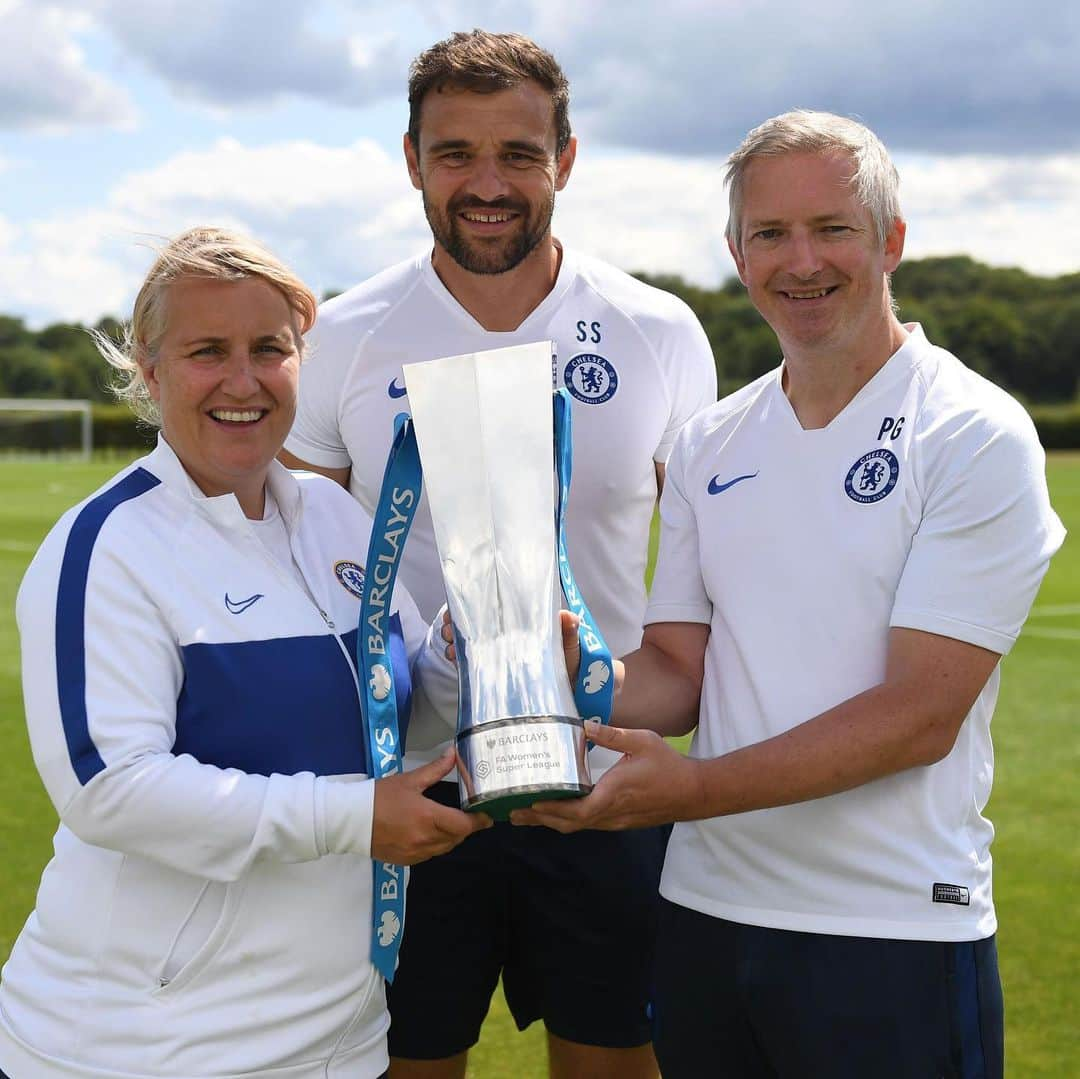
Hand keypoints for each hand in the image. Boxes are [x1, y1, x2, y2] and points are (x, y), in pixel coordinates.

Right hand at [372, 747, 490, 863]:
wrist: (349, 821)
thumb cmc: (379, 797)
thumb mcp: (409, 780)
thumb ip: (435, 769)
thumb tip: (453, 754)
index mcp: (427, 817)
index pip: (463, 825)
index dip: (478, 821)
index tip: (487, 815)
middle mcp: (424, 839)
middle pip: (457, 838)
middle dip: (465, 828)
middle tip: (469, 814)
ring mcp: (415, 853)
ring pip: (445, 848)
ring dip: (451, 836)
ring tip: (450, 822)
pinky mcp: (406, 860)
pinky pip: (430, 854)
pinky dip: (435, 844)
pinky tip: (430, 832)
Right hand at [441, 608, 581, 683]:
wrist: (559, 700)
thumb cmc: (566, 667)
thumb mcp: (570, 649)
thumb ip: (569, 633)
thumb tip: (569, 617)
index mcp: (521, 622)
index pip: (495, 603)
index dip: (476, 600)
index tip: (461, 604)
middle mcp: (503, 632)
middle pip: (474, 617)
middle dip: (457, 618)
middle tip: (449, 627)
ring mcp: (493, 649)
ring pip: (465, 635)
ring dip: (452, 635)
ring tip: (449, 644)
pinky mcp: (486, 668)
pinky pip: (465, 657)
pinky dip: (455, 655)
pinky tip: (452, 657)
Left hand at [510, 721, 704, 831]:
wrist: (693, 793)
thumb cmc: (669, 766)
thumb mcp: (642, 741)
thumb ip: (612, 734)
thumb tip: (583, 725)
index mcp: (614, 794)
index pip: (577, 810)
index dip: (551, 809)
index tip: (529, 802)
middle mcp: (611, 813)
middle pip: (569, 823)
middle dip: (540, 818)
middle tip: (512, 813)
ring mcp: (615, 821)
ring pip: (577, 826)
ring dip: (551, 821)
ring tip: (527, 814)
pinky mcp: (619, 821)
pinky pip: (588, 824)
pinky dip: (568, 820)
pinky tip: (558, 812)